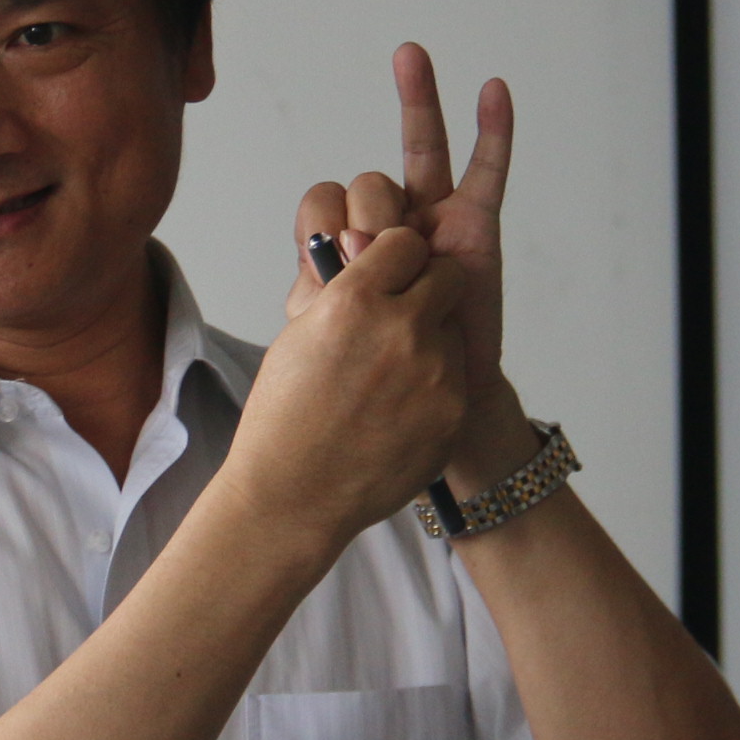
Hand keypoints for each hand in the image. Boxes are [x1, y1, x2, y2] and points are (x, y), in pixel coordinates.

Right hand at [232, 211, 475, 548]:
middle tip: (402, 317)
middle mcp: (401, 328)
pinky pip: (454, 378)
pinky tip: (397, 412)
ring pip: (453, 330)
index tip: (389, 272)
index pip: (405, 243)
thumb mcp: (300, 334)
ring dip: (431, 341)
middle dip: (427, 288)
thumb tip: (375, 261)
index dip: (396, 257)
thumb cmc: (284, 417)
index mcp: (353, 300)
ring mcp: (434, 373)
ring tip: (390, 379)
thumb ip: (347, 293)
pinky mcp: (453, 412)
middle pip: (446, 276)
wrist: (294, 496)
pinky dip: (434, 387)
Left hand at [287, 45, 529, 485]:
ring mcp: (433, 222)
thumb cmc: (374, 379)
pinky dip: (493, 132)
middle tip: (356, 246)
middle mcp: (387, 228)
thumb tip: (344, 252)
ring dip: (415, 106)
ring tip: (407, 62)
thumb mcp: (330, 334)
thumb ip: (327, 290)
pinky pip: (486, 173)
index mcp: (343, 248)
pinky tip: (492, 90)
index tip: (323, 276)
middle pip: (366, 179)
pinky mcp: (474, 229)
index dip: (318, 232)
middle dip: (358, 205)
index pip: (319, 206)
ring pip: (421, 153)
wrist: (426, 413)